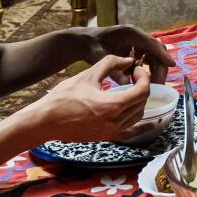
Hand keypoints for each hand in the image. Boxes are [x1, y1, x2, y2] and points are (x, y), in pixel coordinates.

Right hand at [26, 54, 156, 144]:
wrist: (46, 120)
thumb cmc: (64, 97)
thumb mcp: (88, 75)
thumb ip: (111, 63)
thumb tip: (129, 59)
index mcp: (112, 105)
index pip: (143, 90)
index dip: (144, 77)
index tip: (136, 70)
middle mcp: (115, 121)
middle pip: (142, 102)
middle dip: (143, 87)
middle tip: (135, 76)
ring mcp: (111, 132)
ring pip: (138, 116)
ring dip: (140, 102)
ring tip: (133, 90)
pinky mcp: (106, 137)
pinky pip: (130, 133)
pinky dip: (142, 127)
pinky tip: (150, 124)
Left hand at [71, 24, 172, 77]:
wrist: (83, 42)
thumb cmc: (90, 46)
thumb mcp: (101, 58)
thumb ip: (114, 70)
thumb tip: (128, 84)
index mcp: (130, 33)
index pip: (152, 44)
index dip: (162, 55)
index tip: (172, 65)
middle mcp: (136, 36)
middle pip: (155, 50)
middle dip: (159, 66)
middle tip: (157, 83)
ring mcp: (135, 42)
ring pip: (152, 55)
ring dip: (153, 68)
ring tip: (149, 83)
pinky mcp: (133, 48)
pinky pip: (145, 58)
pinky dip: (144, 68)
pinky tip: (137, 77)